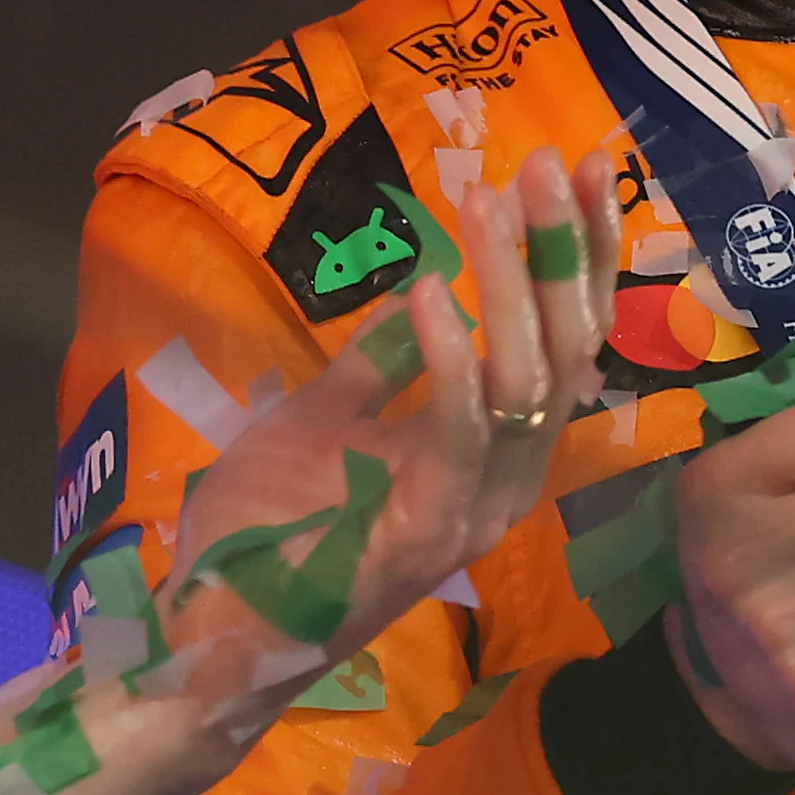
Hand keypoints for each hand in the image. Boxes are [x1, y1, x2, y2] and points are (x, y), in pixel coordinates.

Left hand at [166, 146, 621, 669]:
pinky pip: (460, 434)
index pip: (566, 342)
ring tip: (486, 199)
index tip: (581, 169)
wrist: (213, 632)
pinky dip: (451, 357)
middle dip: (561, 250)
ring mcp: (469, 514)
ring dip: (509, 282)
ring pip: (526, 384)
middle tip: (545, 161)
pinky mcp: (423, 532)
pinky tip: (436, 290)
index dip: (581, 255)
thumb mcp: (329, 419)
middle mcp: (505, 486)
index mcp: (494, 457)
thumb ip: (382, 365)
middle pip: (567, 353)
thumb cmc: (270, 529)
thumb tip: (424, 286)